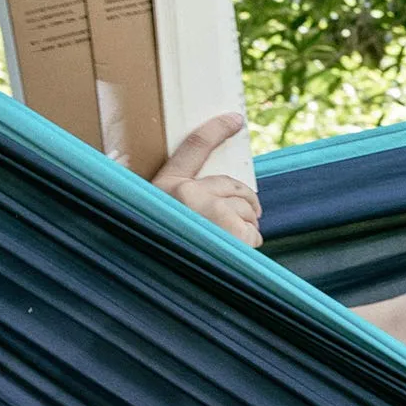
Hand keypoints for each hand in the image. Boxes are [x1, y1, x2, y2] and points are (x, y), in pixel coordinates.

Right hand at [152, 112, 261, 246]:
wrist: (153, 286)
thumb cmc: (157, 258)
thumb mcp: (157, 223)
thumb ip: (179, 207)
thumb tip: (220, 201)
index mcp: (162, 186)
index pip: (193, 147)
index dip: (216, 130)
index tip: (236, 119)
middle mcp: (184, 193)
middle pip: (233, 186)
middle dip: (246, 203)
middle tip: (248, 219)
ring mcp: (206, 209)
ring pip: (246, 209)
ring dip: (247, 228)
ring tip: (232, 246)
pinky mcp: (227, 229)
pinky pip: (252, 232)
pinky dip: (250, 245)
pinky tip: (235, 256)